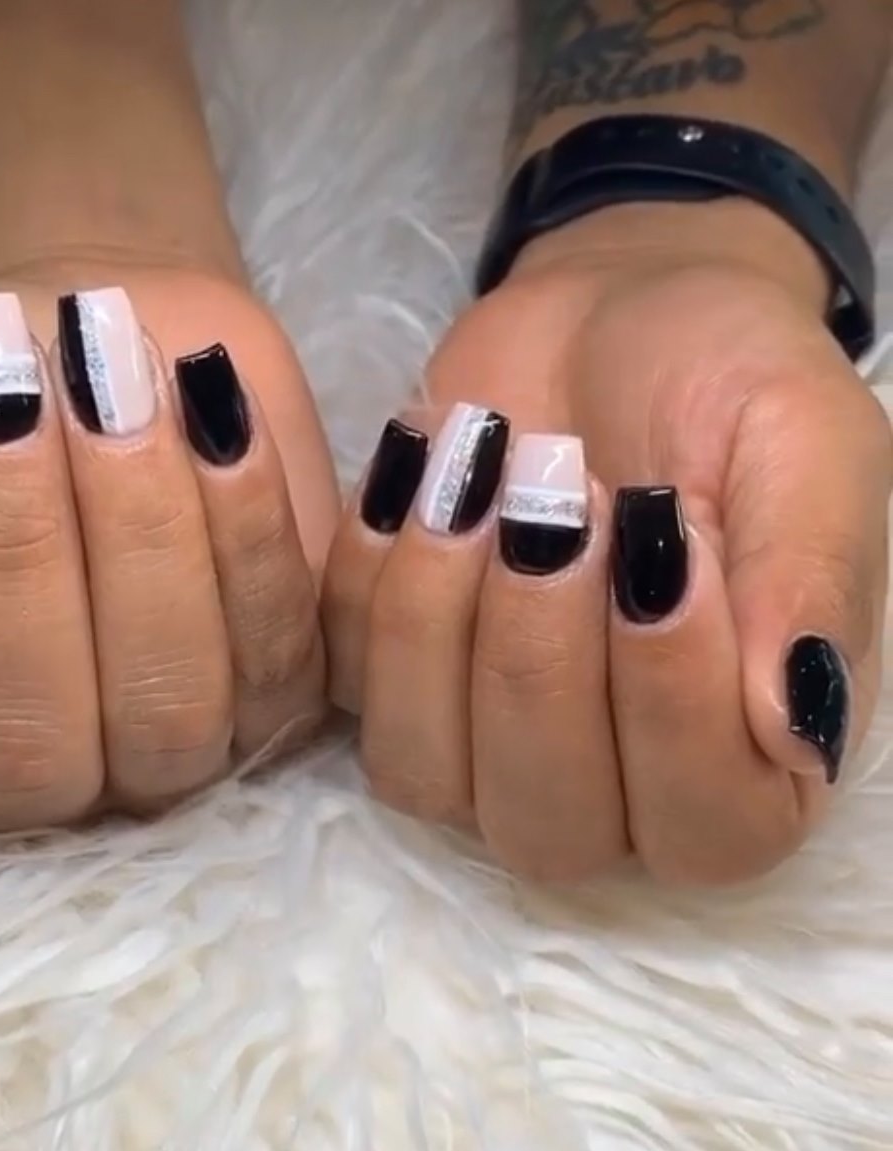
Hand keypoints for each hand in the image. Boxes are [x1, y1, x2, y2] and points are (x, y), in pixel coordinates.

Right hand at [0, 260, 338, 828]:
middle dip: (10, 561)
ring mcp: (169, 746)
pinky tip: (211, 410)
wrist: (76, 338)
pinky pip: (277, 642)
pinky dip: (248, 524)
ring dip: (135, 536)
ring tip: (99, 383)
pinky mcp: (278, 686)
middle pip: (27, 744)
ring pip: (164, 704)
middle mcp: (39, 778)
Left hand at [323, 199, 890, 883]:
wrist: (612, 318)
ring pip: (422, 773)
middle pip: (551, 826)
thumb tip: (792, 737)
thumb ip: (811, 583)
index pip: (711, 828)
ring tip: (476, 476)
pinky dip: (366, 568)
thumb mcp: (806, 442)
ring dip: (433, 623)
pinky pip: (341, 676)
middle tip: (562, 498)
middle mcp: (612, 790)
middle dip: (539, 656)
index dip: (673, 701)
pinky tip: (420, 466)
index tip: (663, 531)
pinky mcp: (384, 678)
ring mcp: (478, 748)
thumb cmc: (727, 383)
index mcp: (751, 760)